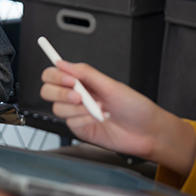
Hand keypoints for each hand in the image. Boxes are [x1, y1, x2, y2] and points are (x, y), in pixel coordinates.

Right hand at [41, 61, 194, 175]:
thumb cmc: (136, 108)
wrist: (148, 132)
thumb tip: (62, 63)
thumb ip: (85, 73)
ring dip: (78, 108)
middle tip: (78, 95)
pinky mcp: (80, 129)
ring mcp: (77, 113)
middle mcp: (76, 96)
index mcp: (82, 82)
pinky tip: (99, 119)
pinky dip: (84, 119)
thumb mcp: (111, 85)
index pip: (54, 74)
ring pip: (57, 108)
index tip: (68, 79)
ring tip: (98, 109)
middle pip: (48, 91)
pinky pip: (70, 122)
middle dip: (60, 93)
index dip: (55, 75)